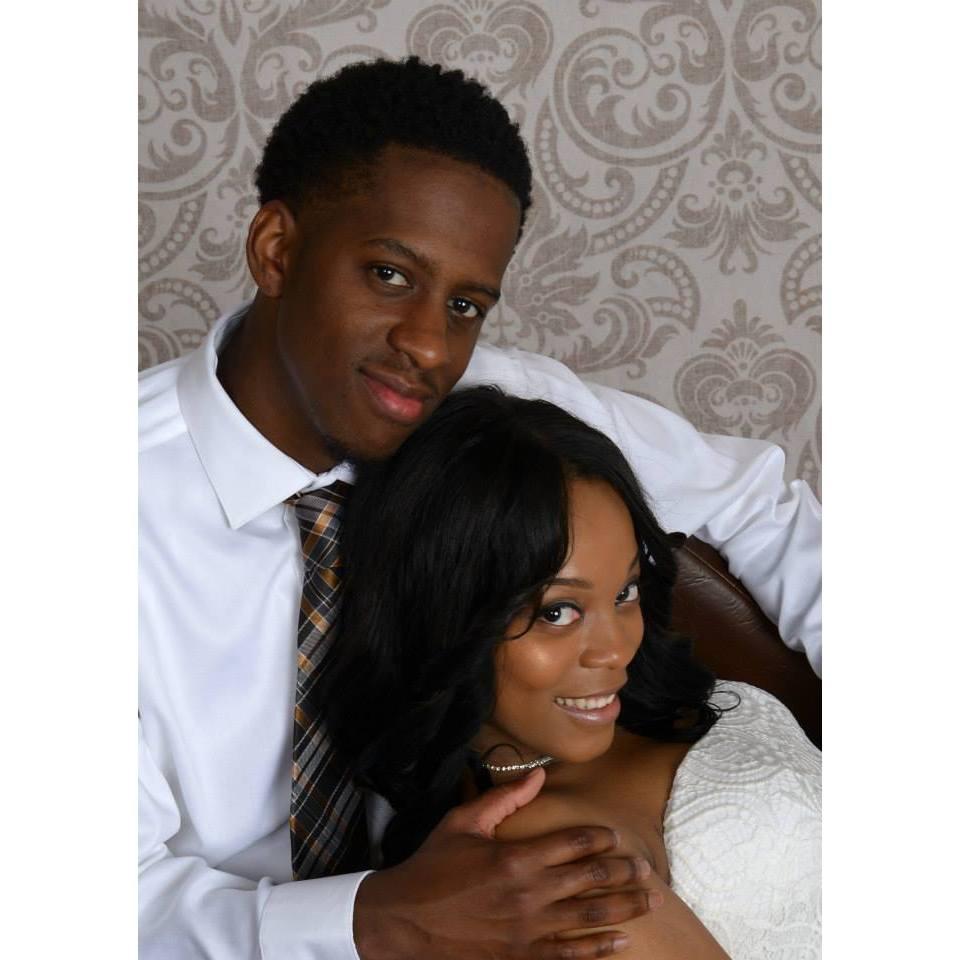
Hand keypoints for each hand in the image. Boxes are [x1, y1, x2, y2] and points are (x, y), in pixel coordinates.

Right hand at [354, 768, 659, 959]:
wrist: (401, 922)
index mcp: (516, 856)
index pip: (573, 842)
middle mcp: (529, 893)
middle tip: (648, 869)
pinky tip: (620, 943)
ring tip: (650, 901)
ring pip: (589, 917)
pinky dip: (598, 950)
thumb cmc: (431, 868)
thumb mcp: (463, 824)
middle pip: (590, 879)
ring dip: (624, 908)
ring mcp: (528, 930)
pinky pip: (569, 955)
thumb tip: (539, 775)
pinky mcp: (521, 958)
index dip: (600, 838)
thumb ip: (504, 799)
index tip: (617, 837)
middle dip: (624, 872)